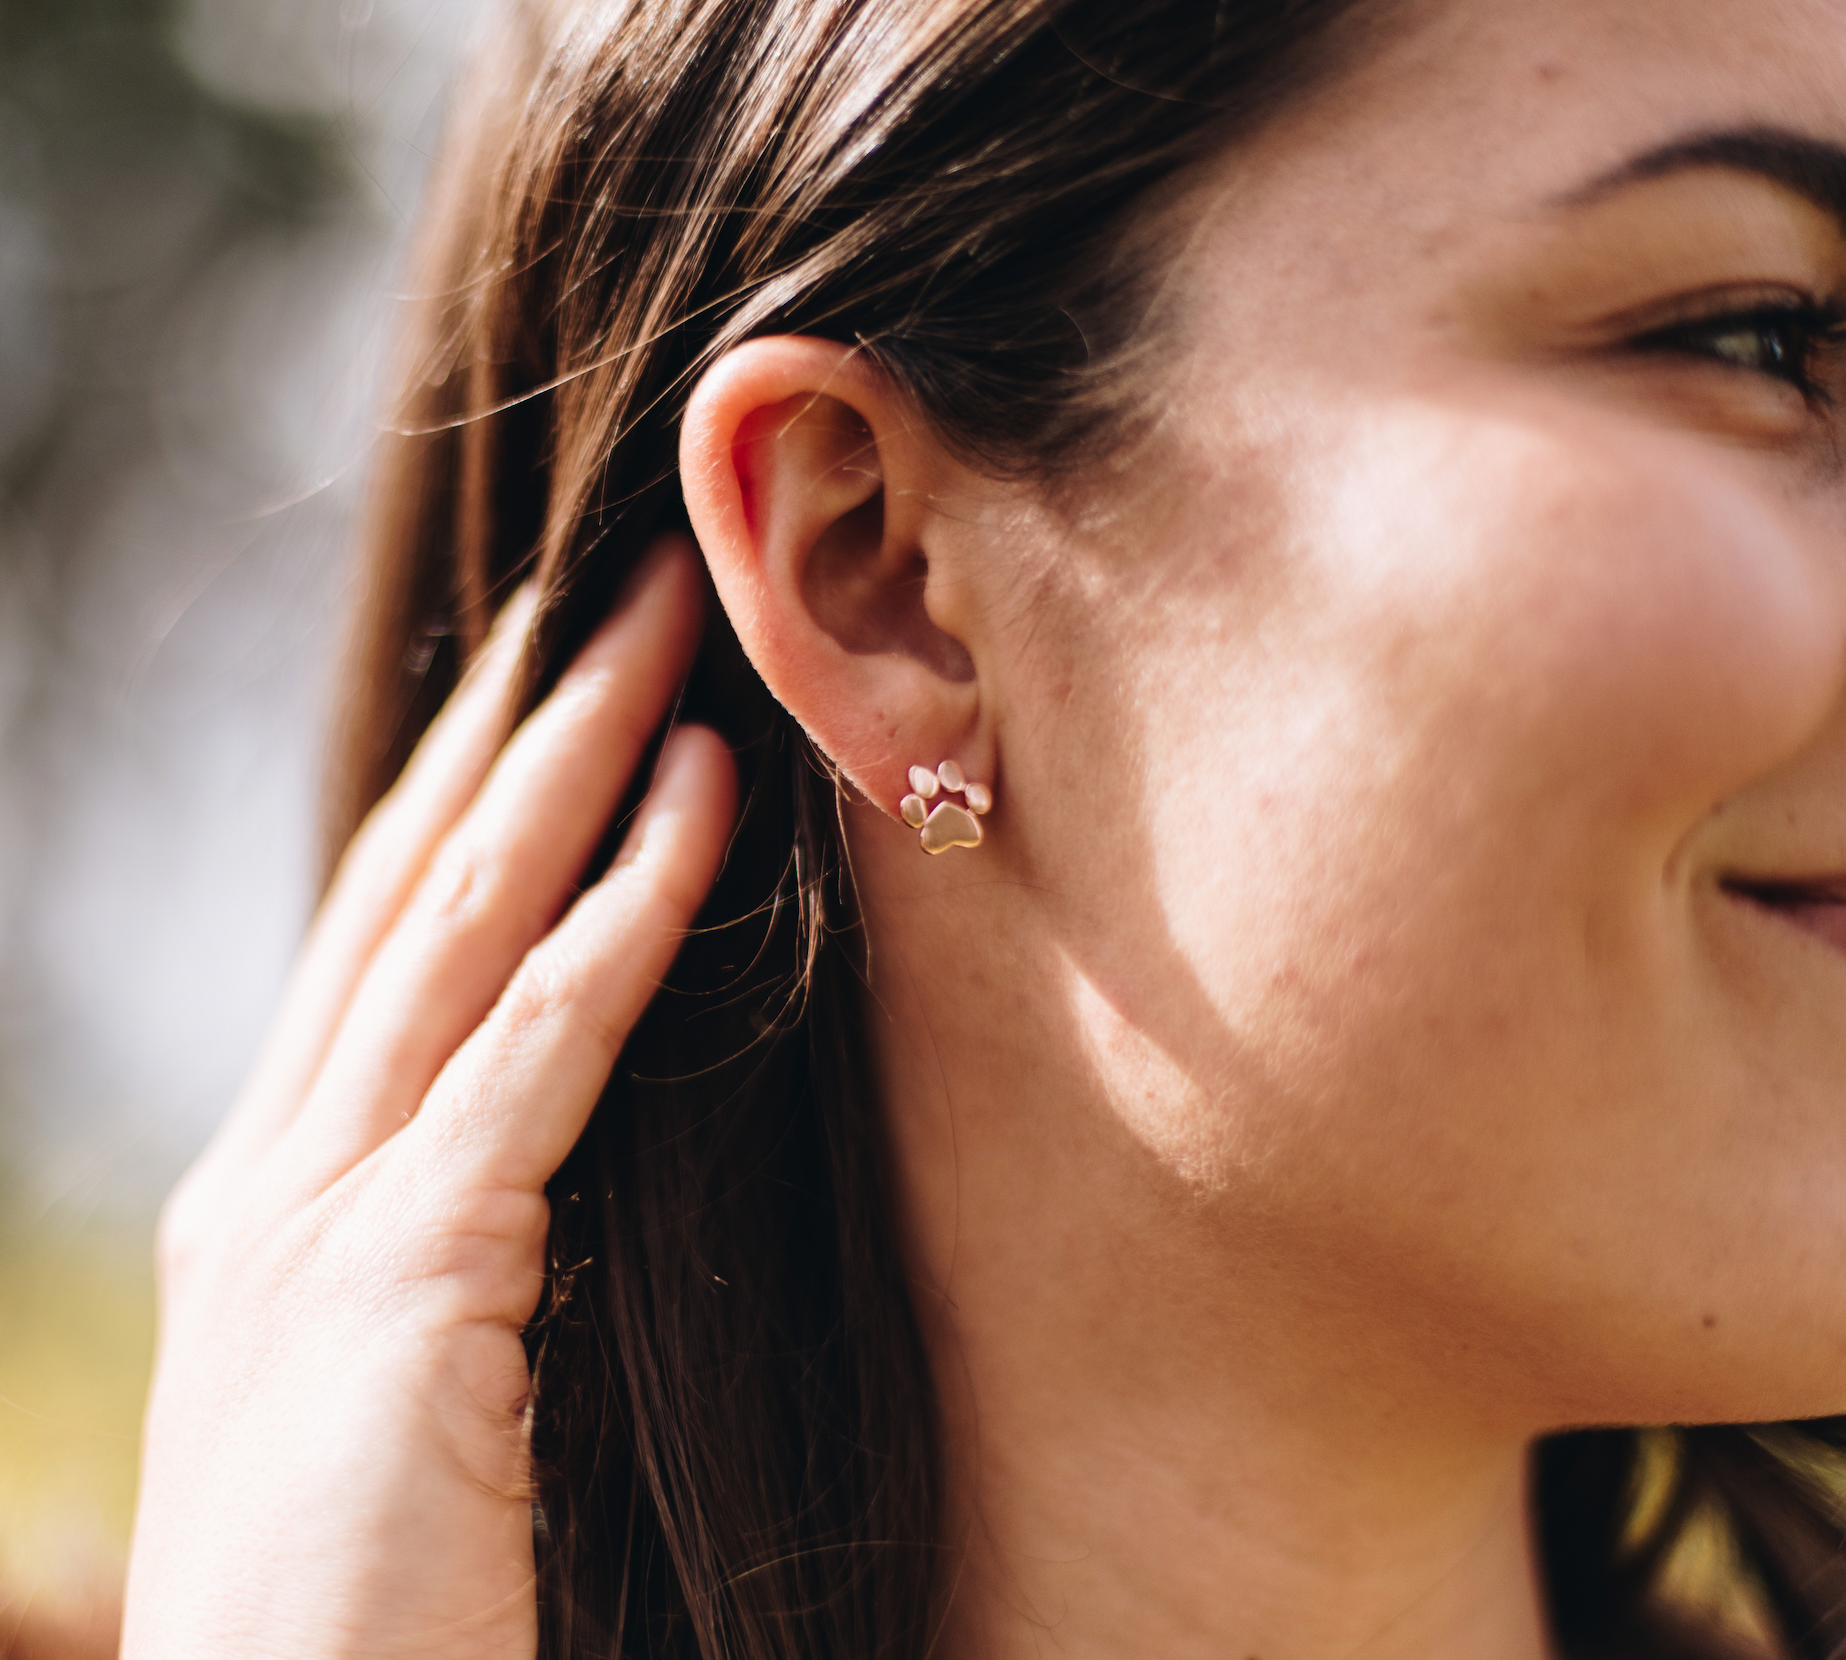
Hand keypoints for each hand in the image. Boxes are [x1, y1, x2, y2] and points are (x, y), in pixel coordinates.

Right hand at [122, 540, 735, 1657]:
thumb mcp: (400, 1397)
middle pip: (412, 890)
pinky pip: (542, 1044)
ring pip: (464, 922)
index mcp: (276, 1207)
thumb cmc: (360, 1629)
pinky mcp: (409, 1274)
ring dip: (573, 757)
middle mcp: (277, 1180)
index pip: (379, 946)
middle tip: (604, 584)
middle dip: (513, 724)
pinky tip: (699, 802)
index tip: (543, 685)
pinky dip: (626, 911)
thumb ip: (456, 1263)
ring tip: (657, 626)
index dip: (461, 798)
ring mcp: (325, 1217)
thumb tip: (564, 1164)